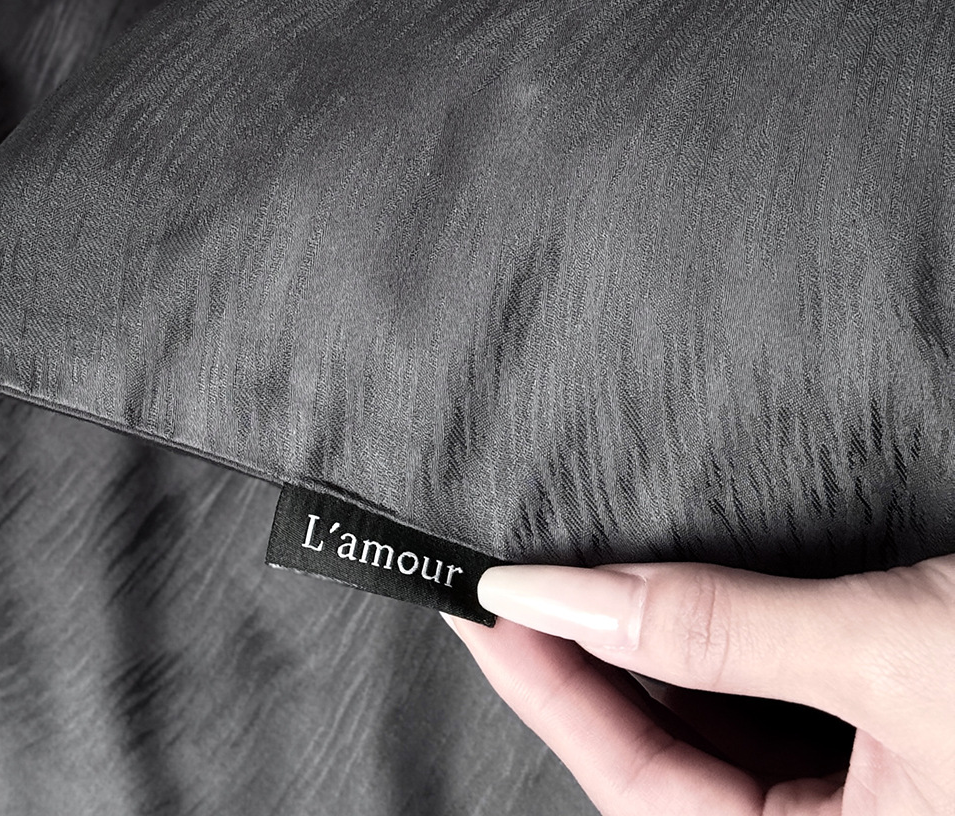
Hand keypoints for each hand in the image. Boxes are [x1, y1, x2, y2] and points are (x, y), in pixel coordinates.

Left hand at [444, 555, 954, 813]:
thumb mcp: (883, 654)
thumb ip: (724, 634)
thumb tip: (565, 594)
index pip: (644, 793)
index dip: (553, 695)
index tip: (486, 605)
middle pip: (667, 769)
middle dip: (579, 674)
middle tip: (502, 587)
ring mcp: (871, 797)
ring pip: (718, 733)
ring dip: (639, 655)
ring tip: (564, 582)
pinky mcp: (890, 739)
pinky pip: (771, 707)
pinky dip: (710, 650)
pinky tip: (662, 595)